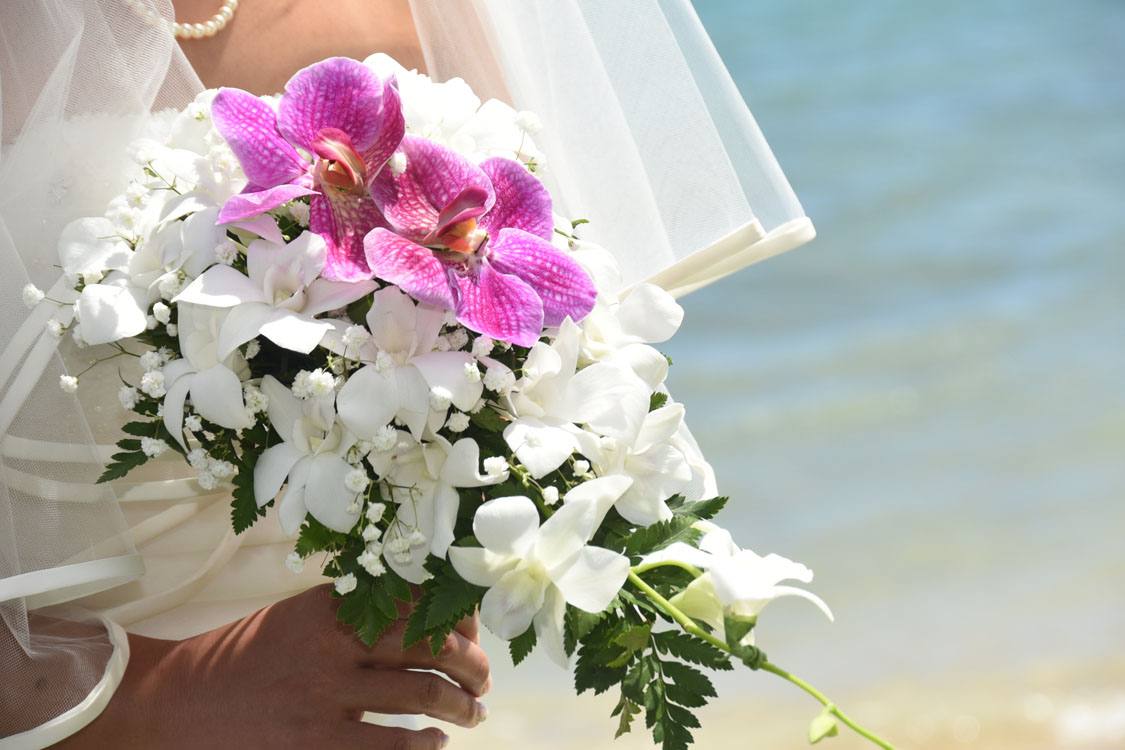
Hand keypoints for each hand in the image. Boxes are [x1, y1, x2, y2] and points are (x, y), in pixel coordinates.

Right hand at [57, 584, 489, 748]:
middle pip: (431, 644)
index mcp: (331, 605)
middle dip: (471, 663)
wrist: (168, 704)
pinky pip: (390, 745)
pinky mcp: (313, 744)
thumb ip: (353, 614)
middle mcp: (334, 643)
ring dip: (459, 705)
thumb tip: (424, 619)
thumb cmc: (239, 660)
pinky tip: (433, 745)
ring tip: (471, 712)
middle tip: (483, 678)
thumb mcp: (297, 619)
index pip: (418, 600)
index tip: (474, 632)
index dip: (459, 617)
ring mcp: (325, 696)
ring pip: (422, 694)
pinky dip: (423, 745)